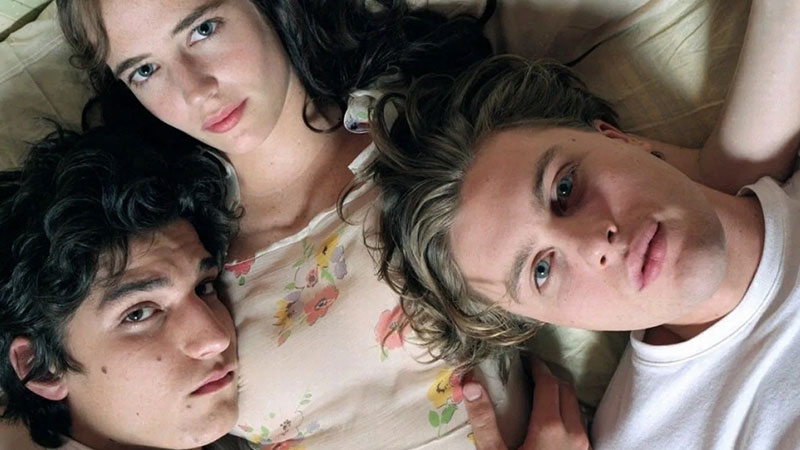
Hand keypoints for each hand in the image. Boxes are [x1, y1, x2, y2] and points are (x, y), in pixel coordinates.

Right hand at [463, 359, 590, 449]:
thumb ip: (483, 418)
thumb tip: (469, 381)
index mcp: (551, 427)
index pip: (548, 382)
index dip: (536, 365)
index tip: (523, 358)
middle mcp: (574, 432)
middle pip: (566, 389)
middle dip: (548, 376)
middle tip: (528, 371)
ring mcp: (585, 446)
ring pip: (576, 406)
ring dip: (559, 393)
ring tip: (537, 393)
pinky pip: (580, 424)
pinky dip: (566, 412)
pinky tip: (550, 420)